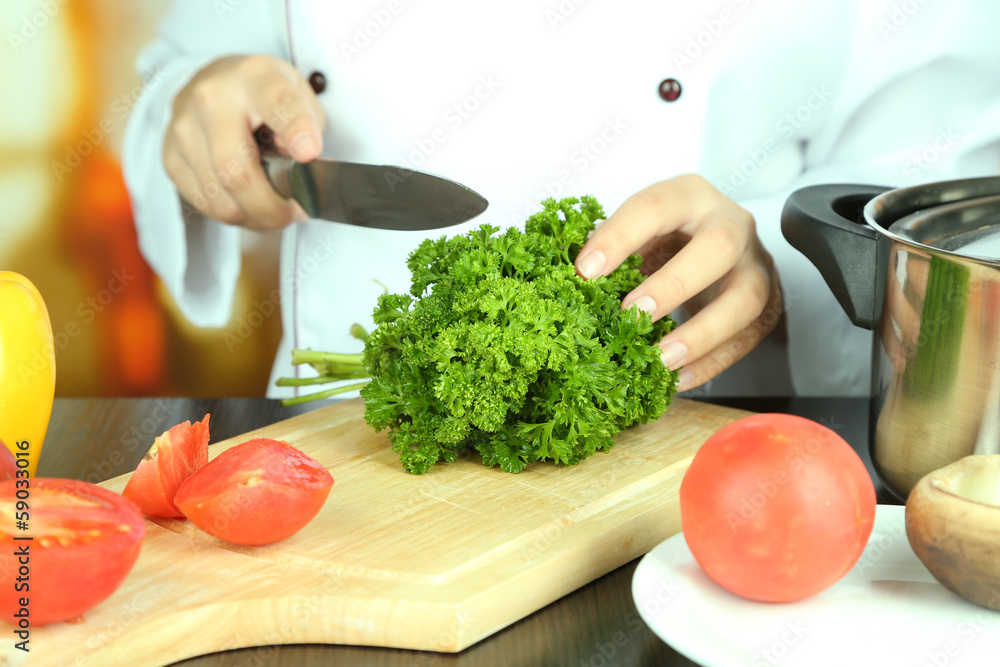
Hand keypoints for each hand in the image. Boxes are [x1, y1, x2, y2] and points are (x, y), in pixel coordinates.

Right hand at [163, 55, 325, 230]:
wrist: (213, 82)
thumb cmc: (261, 95)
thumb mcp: (296, 94)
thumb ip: (307, 125)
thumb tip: (302, 164)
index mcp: (255, 79)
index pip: (277, 104)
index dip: (296, 131)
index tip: (309, 153)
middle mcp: (211, 100)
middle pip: (238, 172)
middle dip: (273, 208)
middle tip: (296, 213)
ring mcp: (184, 129)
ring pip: (222, 201)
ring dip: (256, 217)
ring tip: (274, 209)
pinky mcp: (170, 157)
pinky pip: (206, 205)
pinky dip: (235, 215)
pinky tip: (248, 203)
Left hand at [574, 174, 784, 392]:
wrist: (711, 248)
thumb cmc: (668, 239)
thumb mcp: (637, 234)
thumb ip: (607, 250)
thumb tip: (569, 281)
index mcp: (689, 196)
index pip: (654, 206)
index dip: (619, 237)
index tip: (586, 270)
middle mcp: (731, 223)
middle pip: (720, 247)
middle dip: (675, 284)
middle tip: (633, 314)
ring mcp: (756, 264)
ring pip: (746, 298)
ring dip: (701, 334)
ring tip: (659, 359)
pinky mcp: (768, 303)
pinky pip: (748, 337)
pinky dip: (712, 363)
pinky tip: (677, 378)